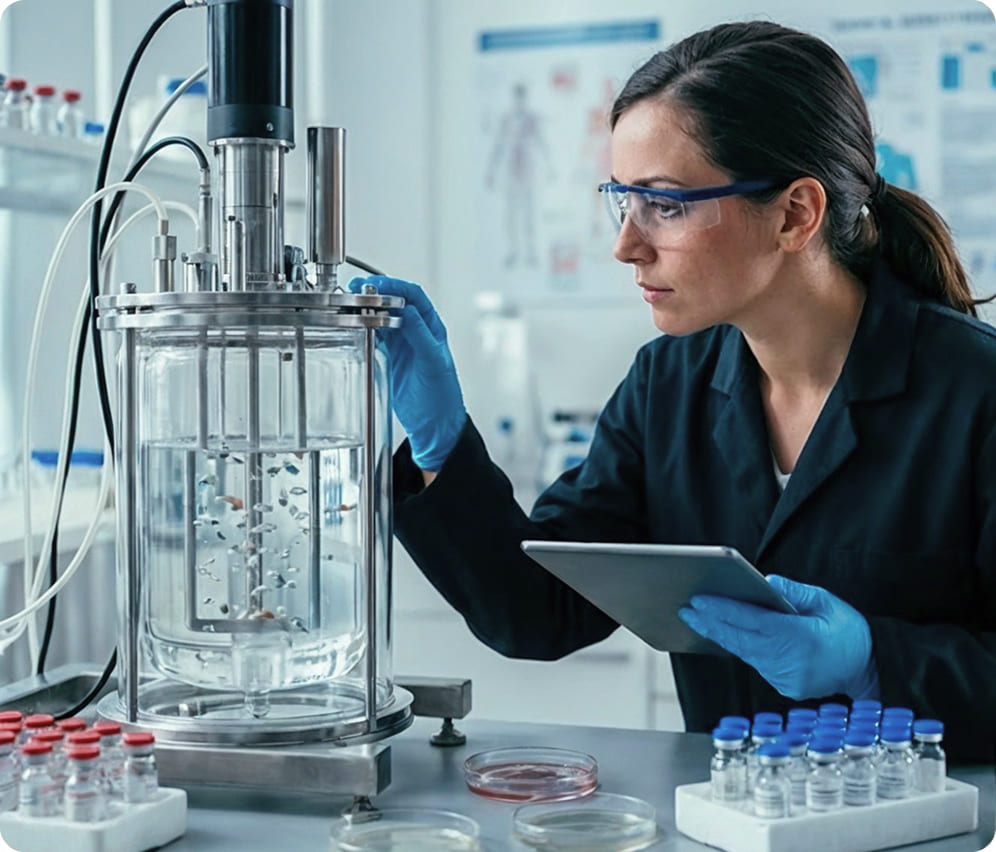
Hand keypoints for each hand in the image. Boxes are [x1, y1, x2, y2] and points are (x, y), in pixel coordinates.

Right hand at [349, 276, 465, 471]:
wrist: (434, 424)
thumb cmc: (442, 395)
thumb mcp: (434, 362)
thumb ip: (421, 335)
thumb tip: (409, 310)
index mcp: (431, 328)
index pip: (413, 296)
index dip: (395, 286)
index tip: (375, 285)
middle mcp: (416, 332)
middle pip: (394, 302)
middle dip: (374, 292)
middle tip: (354, 289)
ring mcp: (401, 344)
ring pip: (381, 317)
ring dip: (366, 308)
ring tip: (349, 302)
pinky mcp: (389, 357)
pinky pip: (373, 335)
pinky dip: (362, 327)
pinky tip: (352, 324)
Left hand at [678, 575, 878, 700]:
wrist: (872, 667)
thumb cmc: (850, 631)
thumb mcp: (827, 602)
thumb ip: (794, 592)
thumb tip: (765, 582)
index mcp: (800, 638)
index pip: (751, 621)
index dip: (722, 610)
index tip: (699, 601)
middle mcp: (789, 661)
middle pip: (740, 639)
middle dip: (710, 623)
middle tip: (686, 609)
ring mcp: (785, 677)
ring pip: (744, 653)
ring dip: (720, 635)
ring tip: (697, 618)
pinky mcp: (784, 686)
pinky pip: (755, 663)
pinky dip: (739, 648)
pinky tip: (723, 635)